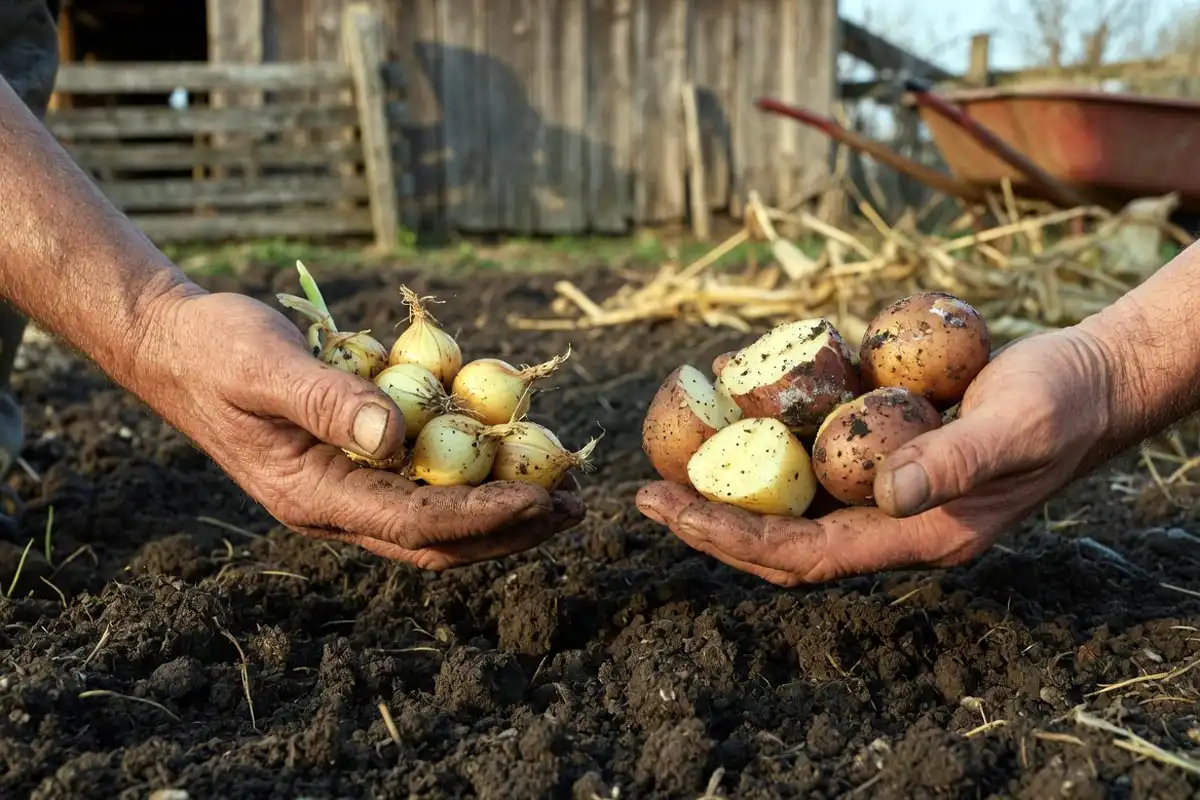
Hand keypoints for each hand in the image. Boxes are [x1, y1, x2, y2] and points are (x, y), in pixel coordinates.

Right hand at [133, 289, 584, 568]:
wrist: (179, 345)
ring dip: (504, 509)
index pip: (414, 523)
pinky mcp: (359, 461)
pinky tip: (516, 450)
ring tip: (565, 491)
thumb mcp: (262, 364)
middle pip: (440, 539)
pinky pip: (426, 479)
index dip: (482, 516)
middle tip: (575, 508)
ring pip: (440, 516)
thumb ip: (323, 398)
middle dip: (511, 529)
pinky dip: (475, 472)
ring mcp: (348, 487)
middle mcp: (336, 505)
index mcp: (312, 496)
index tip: (541, 500)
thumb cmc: (214, 348)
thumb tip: (392, 435)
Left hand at [636, 328, 1117, 585]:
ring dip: (733, 484)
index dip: (733, 540)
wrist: (1090, 380)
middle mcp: (895, 521)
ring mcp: (889, 489)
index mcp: (921, 535)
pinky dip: (772, 440)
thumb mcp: (1019, 425)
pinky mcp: (887, 452)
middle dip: (712, 522)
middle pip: (784, 539)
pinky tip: (738, 409)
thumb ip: (958, 462)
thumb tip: (887, 494)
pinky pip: (817, 458)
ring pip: (793, 501)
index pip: (806, 556)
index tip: (671, 512)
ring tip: (674, 454)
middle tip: (646, 494)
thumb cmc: (1063, 402)